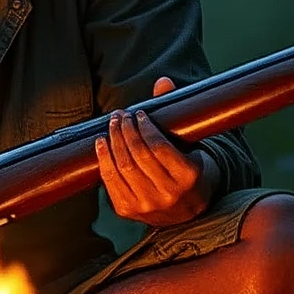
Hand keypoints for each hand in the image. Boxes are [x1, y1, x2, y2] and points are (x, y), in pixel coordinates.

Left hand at [95, 76, 214, 227]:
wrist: (190, 212)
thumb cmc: (191, 170)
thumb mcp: (193, 146)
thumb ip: (177, 115)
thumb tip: (163, 81)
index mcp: (189, 177)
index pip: (159, 147)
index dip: (145, 128)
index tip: (138, 114)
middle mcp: (169, 195)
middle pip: (138, 156)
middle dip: (126, 131)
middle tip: (121, 115)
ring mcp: (148, 206)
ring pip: (124, 167)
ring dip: (114, 141)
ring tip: (112, 124)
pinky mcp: (130, 211)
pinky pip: (111, 183)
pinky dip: (103, 160)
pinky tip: (101, 143)